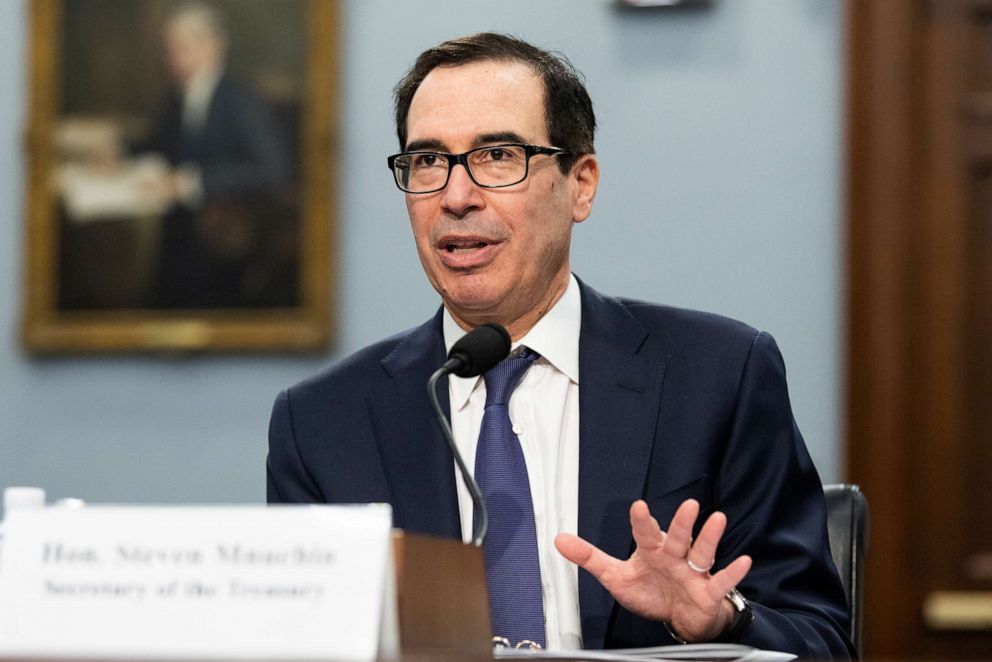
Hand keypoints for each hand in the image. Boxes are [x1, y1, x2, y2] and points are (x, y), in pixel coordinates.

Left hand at [554, 499, 751, 642]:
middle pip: (677, 537)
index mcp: (652, 551)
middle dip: (682, 522)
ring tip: (718, 519)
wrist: (679, 616)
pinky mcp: (708, 591)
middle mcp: (674, 556)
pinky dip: (732, 572)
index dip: (642, 521)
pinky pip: (721, 581)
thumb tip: (560, 540)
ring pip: (702, 552)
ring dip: (709, 537)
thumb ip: (590, 557)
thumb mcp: (615, 576)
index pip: (645, 533)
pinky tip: (743, 561)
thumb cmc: (651, 590)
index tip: (638, 507)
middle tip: (689, 504)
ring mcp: (693, 572)